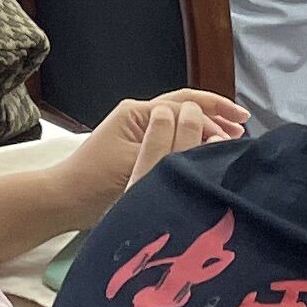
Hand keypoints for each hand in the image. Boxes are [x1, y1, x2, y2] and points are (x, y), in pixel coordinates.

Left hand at [54, 90, 245, 215]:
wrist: (63, 200)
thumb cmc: (96, 184)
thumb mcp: (139, 164)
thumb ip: (173, 148)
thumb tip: (210, 138)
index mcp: (138, 113)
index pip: (185, 106)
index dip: (215, 114)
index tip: (239, 128)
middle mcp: (138, 116)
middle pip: (184, 108)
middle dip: (214, 116)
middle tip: (243, 129)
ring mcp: (135, 132)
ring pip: (178, 123)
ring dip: (204, 128)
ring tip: (231, 139)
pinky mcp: (134, 150)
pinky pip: (169, 139)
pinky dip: (190, 142)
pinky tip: (204, 156)